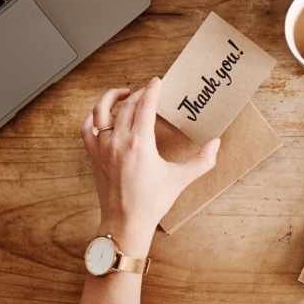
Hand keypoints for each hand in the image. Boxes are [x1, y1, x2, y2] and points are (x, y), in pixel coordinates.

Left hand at [80, 78, 219, 253]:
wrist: (126, 222)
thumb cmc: (151, 202)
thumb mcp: (181, 179)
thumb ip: (202, 160)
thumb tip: (216, 144)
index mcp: (140, 144)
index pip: (145, 105)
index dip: (152, 89)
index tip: (157, 82)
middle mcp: (118, 141)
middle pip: (127, 105)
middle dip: (139, 93)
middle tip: (149, 90)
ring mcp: (102, 147)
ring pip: (101, 110)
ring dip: (112, 97)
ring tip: (123, 94)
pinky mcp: (93, 155)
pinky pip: (87, 127)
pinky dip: (94, 116)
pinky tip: (103, 115)